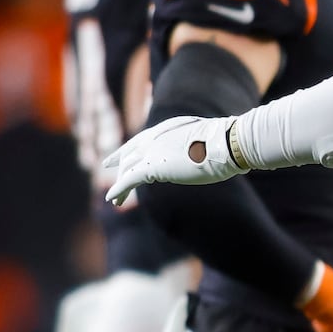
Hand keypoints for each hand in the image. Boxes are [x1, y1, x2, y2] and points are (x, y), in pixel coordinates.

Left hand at [103, 114, 242, 205]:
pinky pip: (129, 180)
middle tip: (107, 171)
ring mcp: (151, 151)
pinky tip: (112, 199)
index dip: (127, 150)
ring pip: (127, 170)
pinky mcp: (152, 166)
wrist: (224, 143)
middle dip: (118, 165)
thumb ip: (199, 146)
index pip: (139, 140)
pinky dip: (119, 189)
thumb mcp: (207, 140)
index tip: (119, 157)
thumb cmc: (225, 142)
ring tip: (115, 200)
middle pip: (129, 154)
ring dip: (120, 185)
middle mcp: (153, 139)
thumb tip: (214, 155)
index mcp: (164, 130)